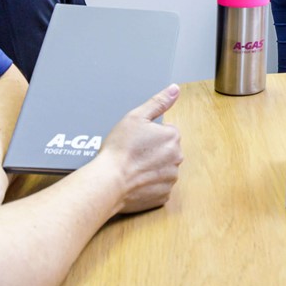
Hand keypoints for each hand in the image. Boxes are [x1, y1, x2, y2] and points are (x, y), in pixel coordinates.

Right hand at [95, 84, 183, 213]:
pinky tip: (135, 182)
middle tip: (133, 154)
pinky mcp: (163, 196)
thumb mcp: (136, 117)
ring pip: (163, 169)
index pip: (167, 132)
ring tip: (132, 168)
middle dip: (153, 151)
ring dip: (152, 168)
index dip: (150, 135)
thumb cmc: (119, 149)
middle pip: (167, 150)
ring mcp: (171, 178)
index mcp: (172, 137)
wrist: (108, 182)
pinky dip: (149, 185)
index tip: (137, 140)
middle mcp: (177, 158)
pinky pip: (158, 187)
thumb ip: (159, 102)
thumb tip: (175, 89)